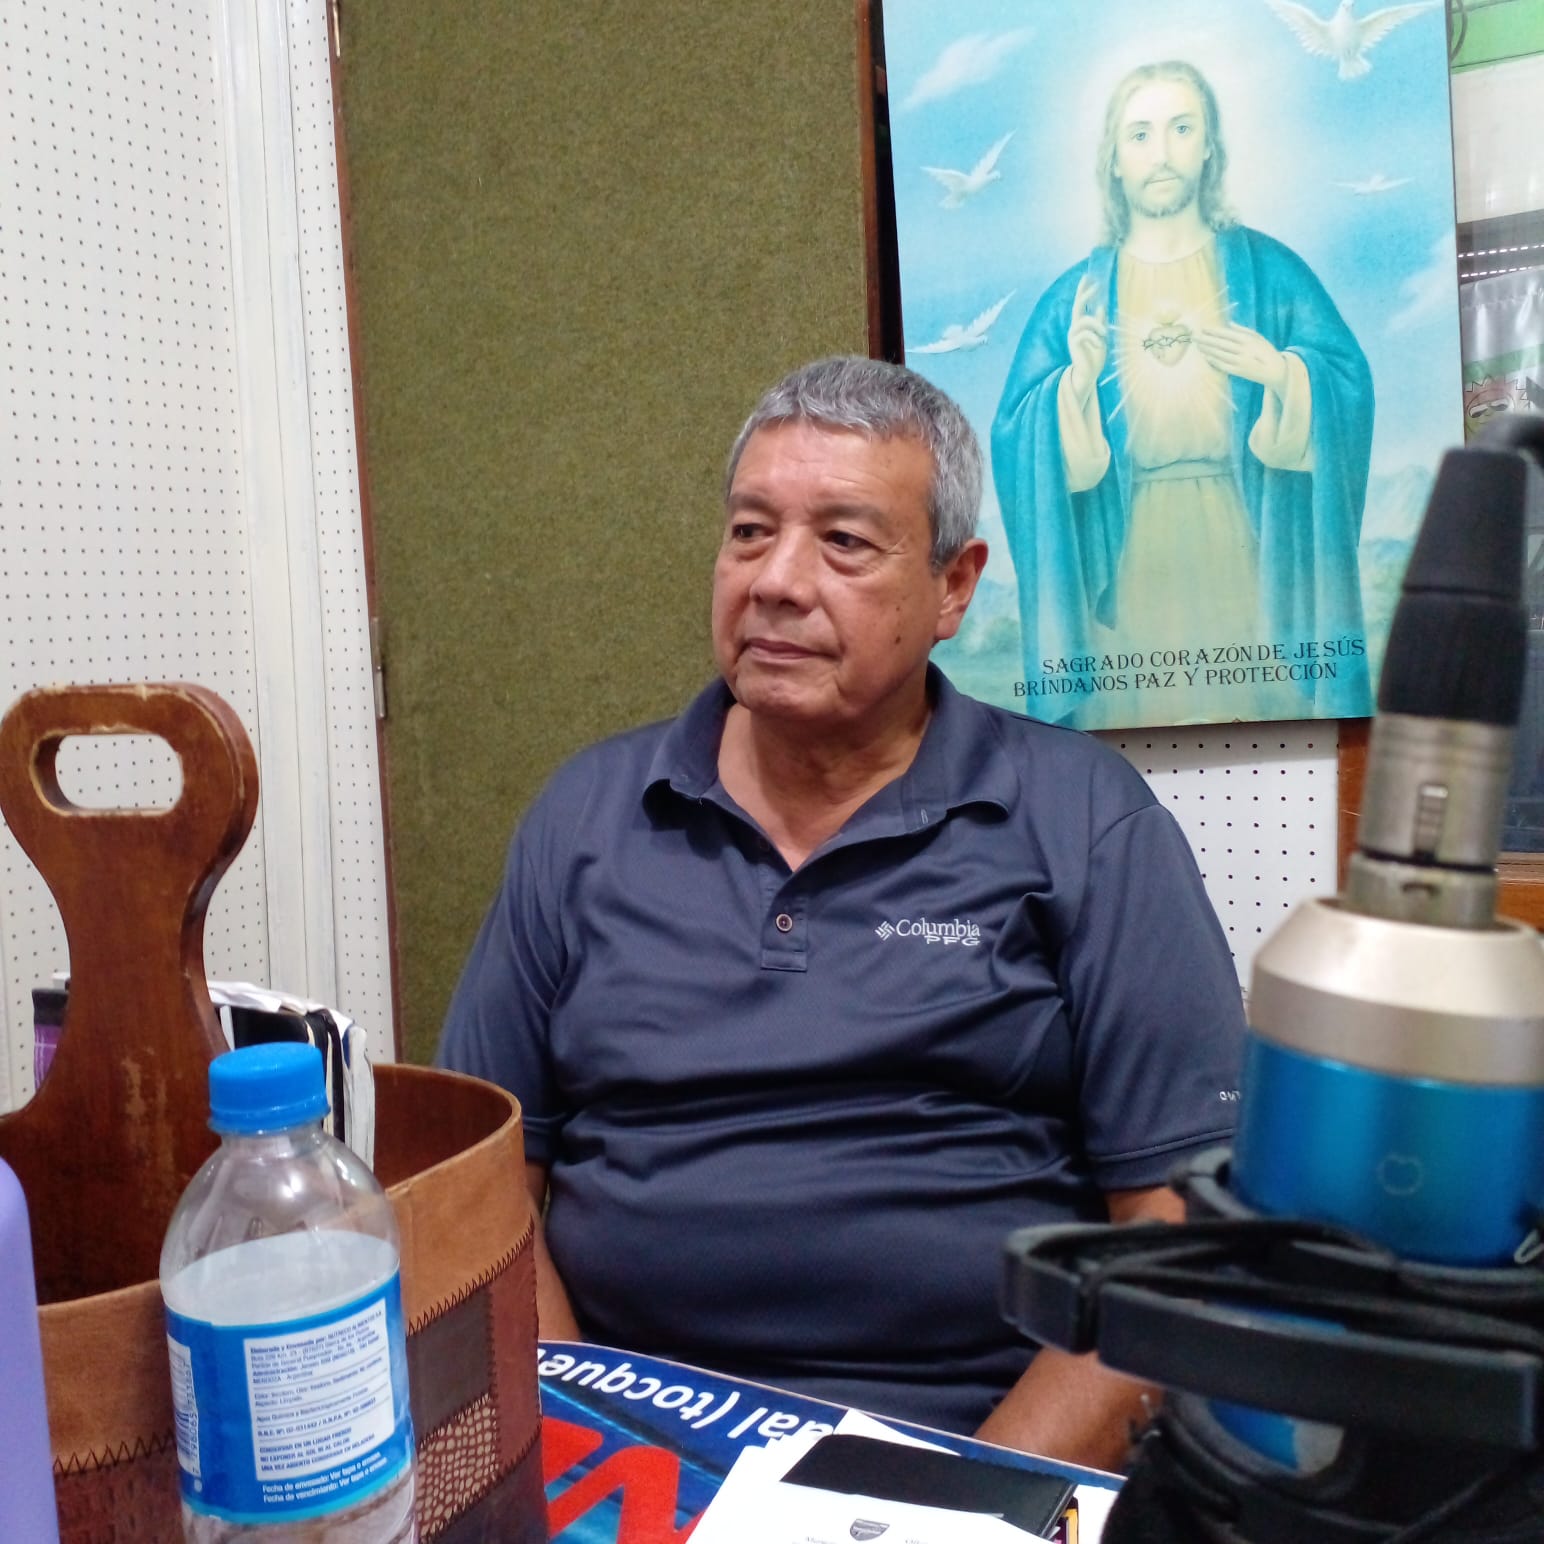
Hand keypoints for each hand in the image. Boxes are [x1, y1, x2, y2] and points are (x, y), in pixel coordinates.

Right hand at [1065, 273, 1107, 407]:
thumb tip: (1101, 306)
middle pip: (1077, 307)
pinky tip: (1098, 346)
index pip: (1080, 305)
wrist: (1089, 374)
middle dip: (1085, 295)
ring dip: (1097, 325)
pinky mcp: (1074, 343)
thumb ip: (1100, 322)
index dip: (1083, 291)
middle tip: (1095, 285)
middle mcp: (1075, 328)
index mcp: (1081, 326)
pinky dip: (1095, 338)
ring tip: (1104, 335)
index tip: (1088, 277)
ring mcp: (1073, 335)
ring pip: (1085, 321)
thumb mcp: (1101, 336)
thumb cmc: (1095, 356)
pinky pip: (1086, 334)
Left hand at [1196, 323, 1289, 394]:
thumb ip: (1242, 330)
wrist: (1274, 370)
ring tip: (1197, 345)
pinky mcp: (1238, 372)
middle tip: (1194, 336)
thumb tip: (1228, 323)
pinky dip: (1213, 361)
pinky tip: (1205, 356)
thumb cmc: (1265, 351)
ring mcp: (1240, 361)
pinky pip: (1222, 365)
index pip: (1227, 334)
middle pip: (1220, 344)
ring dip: (1207, 349)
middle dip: (1206, 339)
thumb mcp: (1257, 337)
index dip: (1214, 331)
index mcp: (1248, 340)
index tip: (1203, 328)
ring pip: (1219, 354)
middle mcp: (1243, 350)